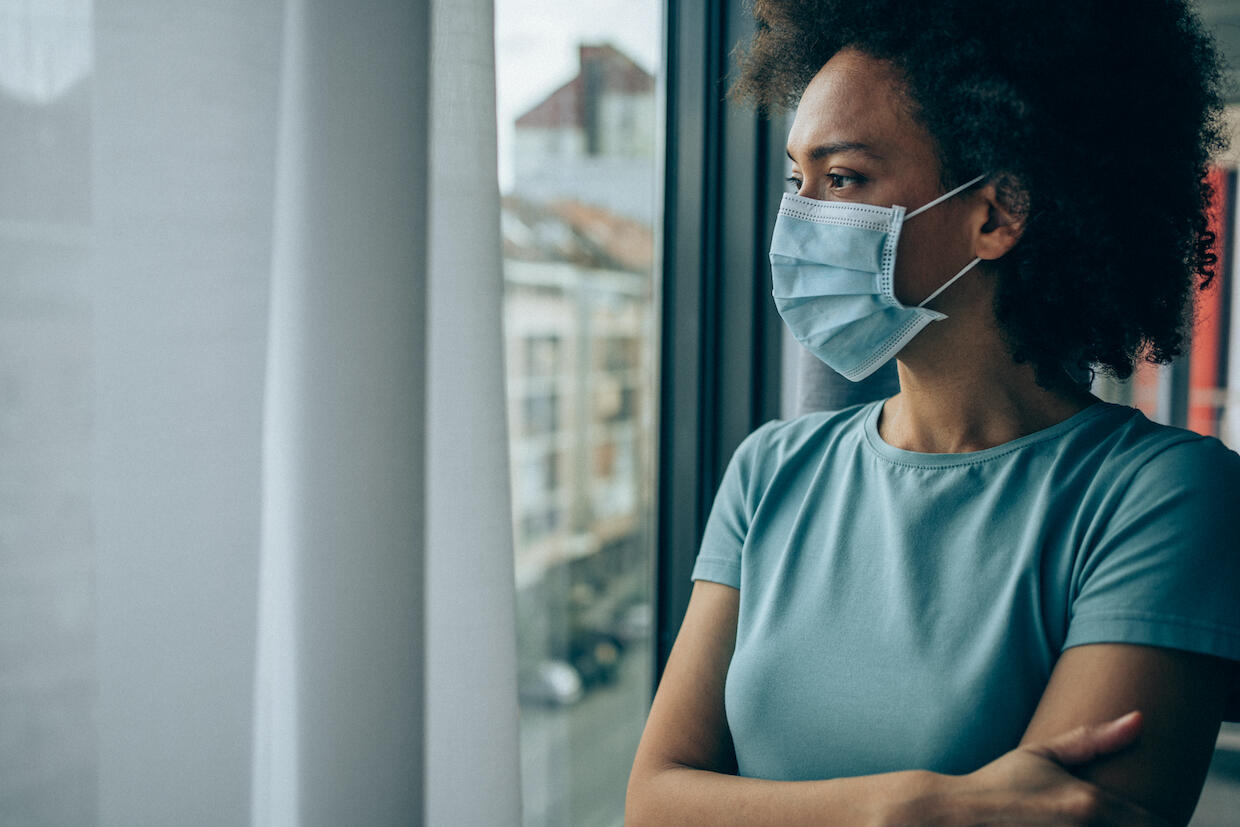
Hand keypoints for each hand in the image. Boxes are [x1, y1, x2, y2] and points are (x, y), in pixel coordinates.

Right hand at [945, 711, 1170, 825]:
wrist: (959, 814)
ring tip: (1083, 820)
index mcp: (1089, 806)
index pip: (1155, 823)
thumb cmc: (1001, 782)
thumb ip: (1094, 739)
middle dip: (1134, 825)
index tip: (1146, 814)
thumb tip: (1140, 718)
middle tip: (1113, 815)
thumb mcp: (1044, 754)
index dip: (1161, 820)